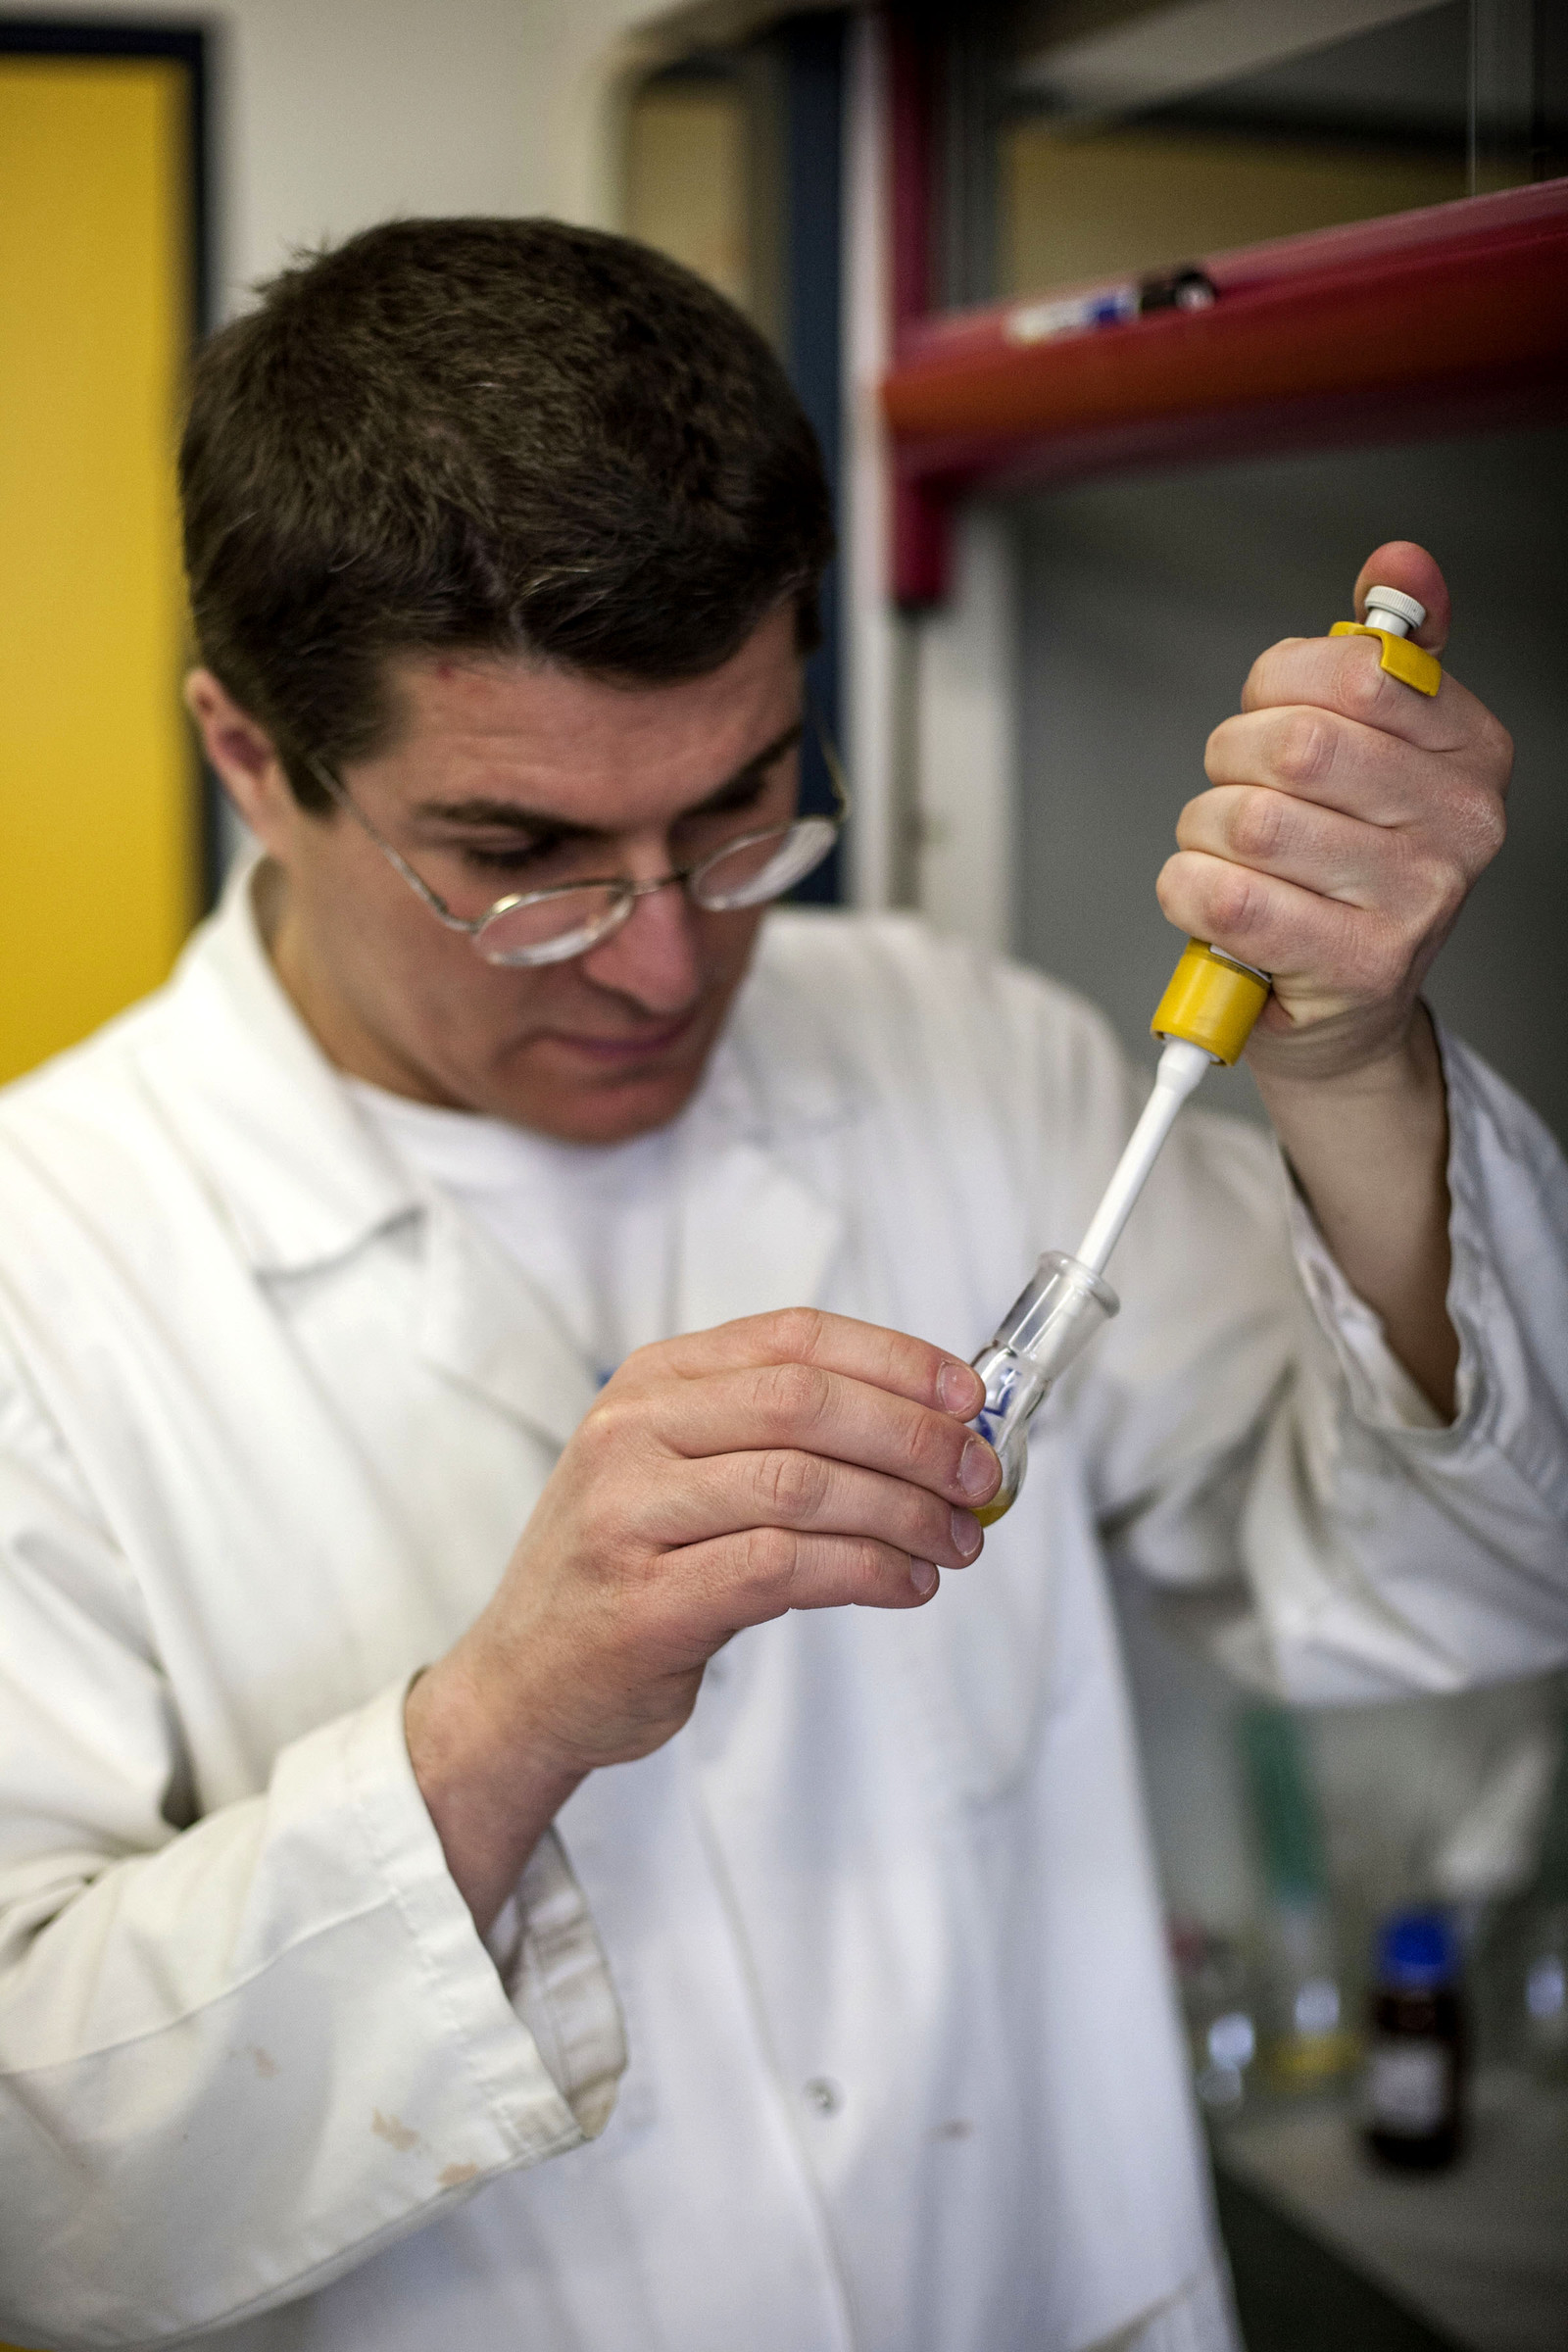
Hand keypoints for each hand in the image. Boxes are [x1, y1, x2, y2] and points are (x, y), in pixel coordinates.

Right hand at [407, 1311, 994, 1927]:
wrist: (522, 1681)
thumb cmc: (624, 1571)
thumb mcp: (679, 1472)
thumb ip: (780, 1438)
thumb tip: (932, 1433)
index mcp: (651, 1382)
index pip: (792, 1339)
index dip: (896, 1359)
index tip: (969, 1395)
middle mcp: (632, 1432)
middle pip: (805, 1404)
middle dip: (914, 1437)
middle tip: (981, 1476)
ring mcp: (629, 1514)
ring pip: (803, 1485)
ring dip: (905, 1512)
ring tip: (956, 1543)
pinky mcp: (645, 1602)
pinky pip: (784, 1568)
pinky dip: (867, 1572)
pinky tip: (907, 1584)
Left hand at [1156, 541, 1511, 1080]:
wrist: (1343, 1011)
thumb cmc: (1344, 873)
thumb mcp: (1376, 749)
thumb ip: (1381, 650)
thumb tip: (1401, 562)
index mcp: (1470, 753)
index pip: (1351, 670)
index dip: (1274, 689)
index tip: (1272, 718)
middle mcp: (1460, 826)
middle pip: (1293, 744)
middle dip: (1231, 765)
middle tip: (1242, 800)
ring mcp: (1414, 902)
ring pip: (1250, 822)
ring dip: (1206, 835)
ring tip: (1231, 859)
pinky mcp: (1354, 968)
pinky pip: (1227, 896)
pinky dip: (1190, 892)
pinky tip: (1212, 901)